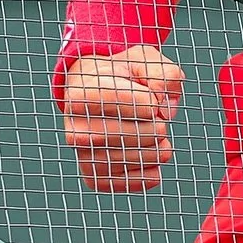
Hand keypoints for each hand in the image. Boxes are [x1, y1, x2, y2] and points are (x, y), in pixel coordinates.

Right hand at [61, 47, 183, 192]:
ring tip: (156, 136)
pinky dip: (149, 172)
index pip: (137, 104)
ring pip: (134, 160)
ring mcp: (83, 157)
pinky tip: (150, 157)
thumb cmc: (120, 74)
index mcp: (81, 95)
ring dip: (157, 149)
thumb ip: (164, 74)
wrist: (93, 92)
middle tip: (154, 117)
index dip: (153, 100)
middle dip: (157, 125)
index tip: (148, 95)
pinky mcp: (94, 178)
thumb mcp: (143, 59)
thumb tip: (167, 109)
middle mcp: (76, 131)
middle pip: (137, 134)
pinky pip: (129, 182)